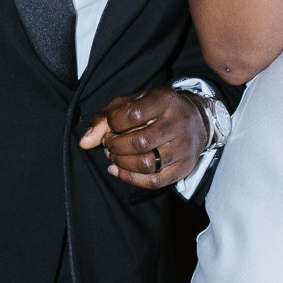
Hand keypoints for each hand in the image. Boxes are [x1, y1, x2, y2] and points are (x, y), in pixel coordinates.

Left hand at [78, 87, 208, 189]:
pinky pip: (153, 182)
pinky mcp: (184, 168)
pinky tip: (119, 170)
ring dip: (121, 163)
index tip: (111, 125)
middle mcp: (178, 124)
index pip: (133, 114)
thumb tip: (84, 142)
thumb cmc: (158, 110)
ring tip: (114, 156)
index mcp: (165, 101)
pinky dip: (130, 178)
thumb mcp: (133, 103)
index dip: (113, 123)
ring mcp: (183, 148)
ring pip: (146, 164)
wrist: (198, 121)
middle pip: (139, 142)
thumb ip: (106, 118)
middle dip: (115, 146)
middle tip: (109, 144)